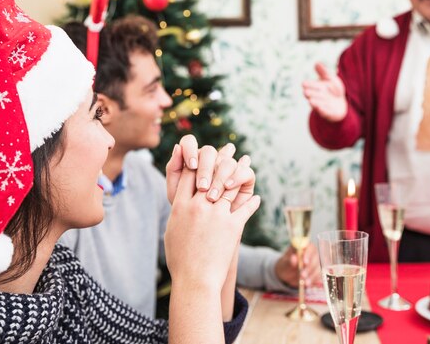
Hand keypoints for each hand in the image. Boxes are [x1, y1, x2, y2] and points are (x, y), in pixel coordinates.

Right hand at [164, 145, 260, 290]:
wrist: (194, 280)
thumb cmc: (180, 259)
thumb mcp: (172, 231)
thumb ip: (177, 212)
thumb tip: (179, 201)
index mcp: (180, 207)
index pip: (189, 174)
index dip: (198, 160)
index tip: (205, 151)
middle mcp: (198, 207)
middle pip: (211, 174)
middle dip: (222, 158)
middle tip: (231, 149)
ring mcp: (216, 215)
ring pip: (230, 186)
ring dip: (241, 172)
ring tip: (247, 164)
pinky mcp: (232, 226)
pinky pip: (246, 208)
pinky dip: (253, 202)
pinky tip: (257, 198)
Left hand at [166, 136, 249, 203]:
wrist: (202, 230)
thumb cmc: (185, 211)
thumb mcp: (175, 191)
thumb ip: (174, 168)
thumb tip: (177, 146)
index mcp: (191, 158)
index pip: (189, 142)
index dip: (190, 150)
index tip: (190, 166)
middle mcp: (211, 160)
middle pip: (208, 151)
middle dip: (205, 168)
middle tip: (201, 187)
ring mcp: (228, 169)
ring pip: (226, 161)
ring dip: (219, 176)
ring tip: (213, 194)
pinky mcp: (244, 179)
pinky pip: (245, 172)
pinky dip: (237, 177)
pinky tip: (229, 186)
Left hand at [274, 244, 321, 287]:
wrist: (286, 274)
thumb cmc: (285, 265)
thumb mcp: (285, 263)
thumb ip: (289, 261)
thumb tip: (294, 258)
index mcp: (304, 247)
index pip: (310, 248)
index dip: (308, 254)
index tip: (304, 262)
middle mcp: (313, 254)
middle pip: (315, 259)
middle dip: (309, 268)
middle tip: (302, 275)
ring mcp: (316, 264)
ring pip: (317, 269)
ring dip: (311, 276)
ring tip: (305, 283)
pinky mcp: (317, 274)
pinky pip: (317, 278)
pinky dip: (313, 282)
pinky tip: (308, 285)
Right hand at [302, 63, 346, 121]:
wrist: (340, 104)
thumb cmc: (334, 90)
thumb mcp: (331, 79)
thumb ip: (324, 72)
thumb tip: (316, 63)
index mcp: (316, 87)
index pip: (310, 85)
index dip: (308, 84)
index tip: (304, 83)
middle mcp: (316, 97)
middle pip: (311, 95)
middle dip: (310, 94)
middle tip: (306, 93)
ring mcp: (321, 105)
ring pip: (316, 104)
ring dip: (314, 103)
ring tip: (311, 101)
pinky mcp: (327, 113)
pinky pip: (324, 112)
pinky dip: (322, 110)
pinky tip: (320, 108)